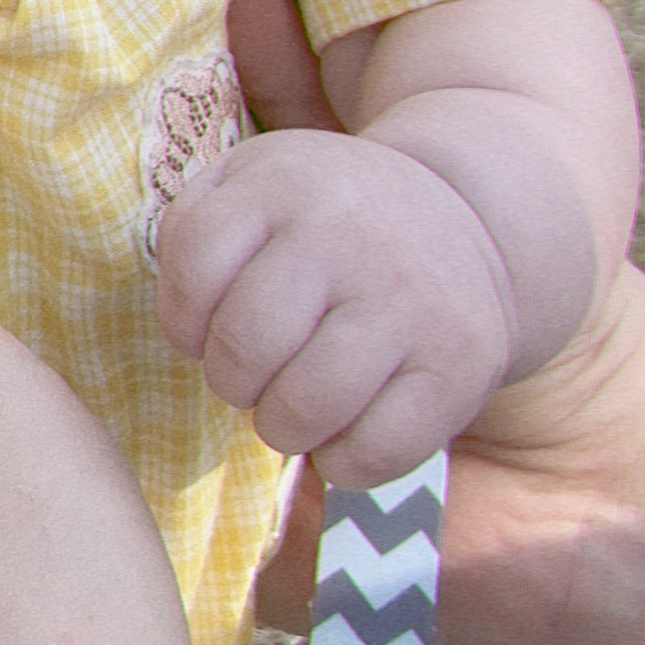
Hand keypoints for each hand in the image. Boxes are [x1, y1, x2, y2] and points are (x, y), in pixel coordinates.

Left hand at [157, 129, 516, 485]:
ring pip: (304, 408)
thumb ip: (192, 234)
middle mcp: (347, 235)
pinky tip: (345, 428)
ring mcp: (408, 302)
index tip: (207, 328)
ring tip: (294, 403)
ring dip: (282, 427)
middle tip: (254, 373)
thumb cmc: (324, 216)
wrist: (460, 216)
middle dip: (232, 380)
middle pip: (245, 347)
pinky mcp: (457, 367)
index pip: (196, 270)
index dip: (184, 321)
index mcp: (284, 182)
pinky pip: (371, 453)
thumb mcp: (252, 183)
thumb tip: (184, 329)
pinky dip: (342, 461)